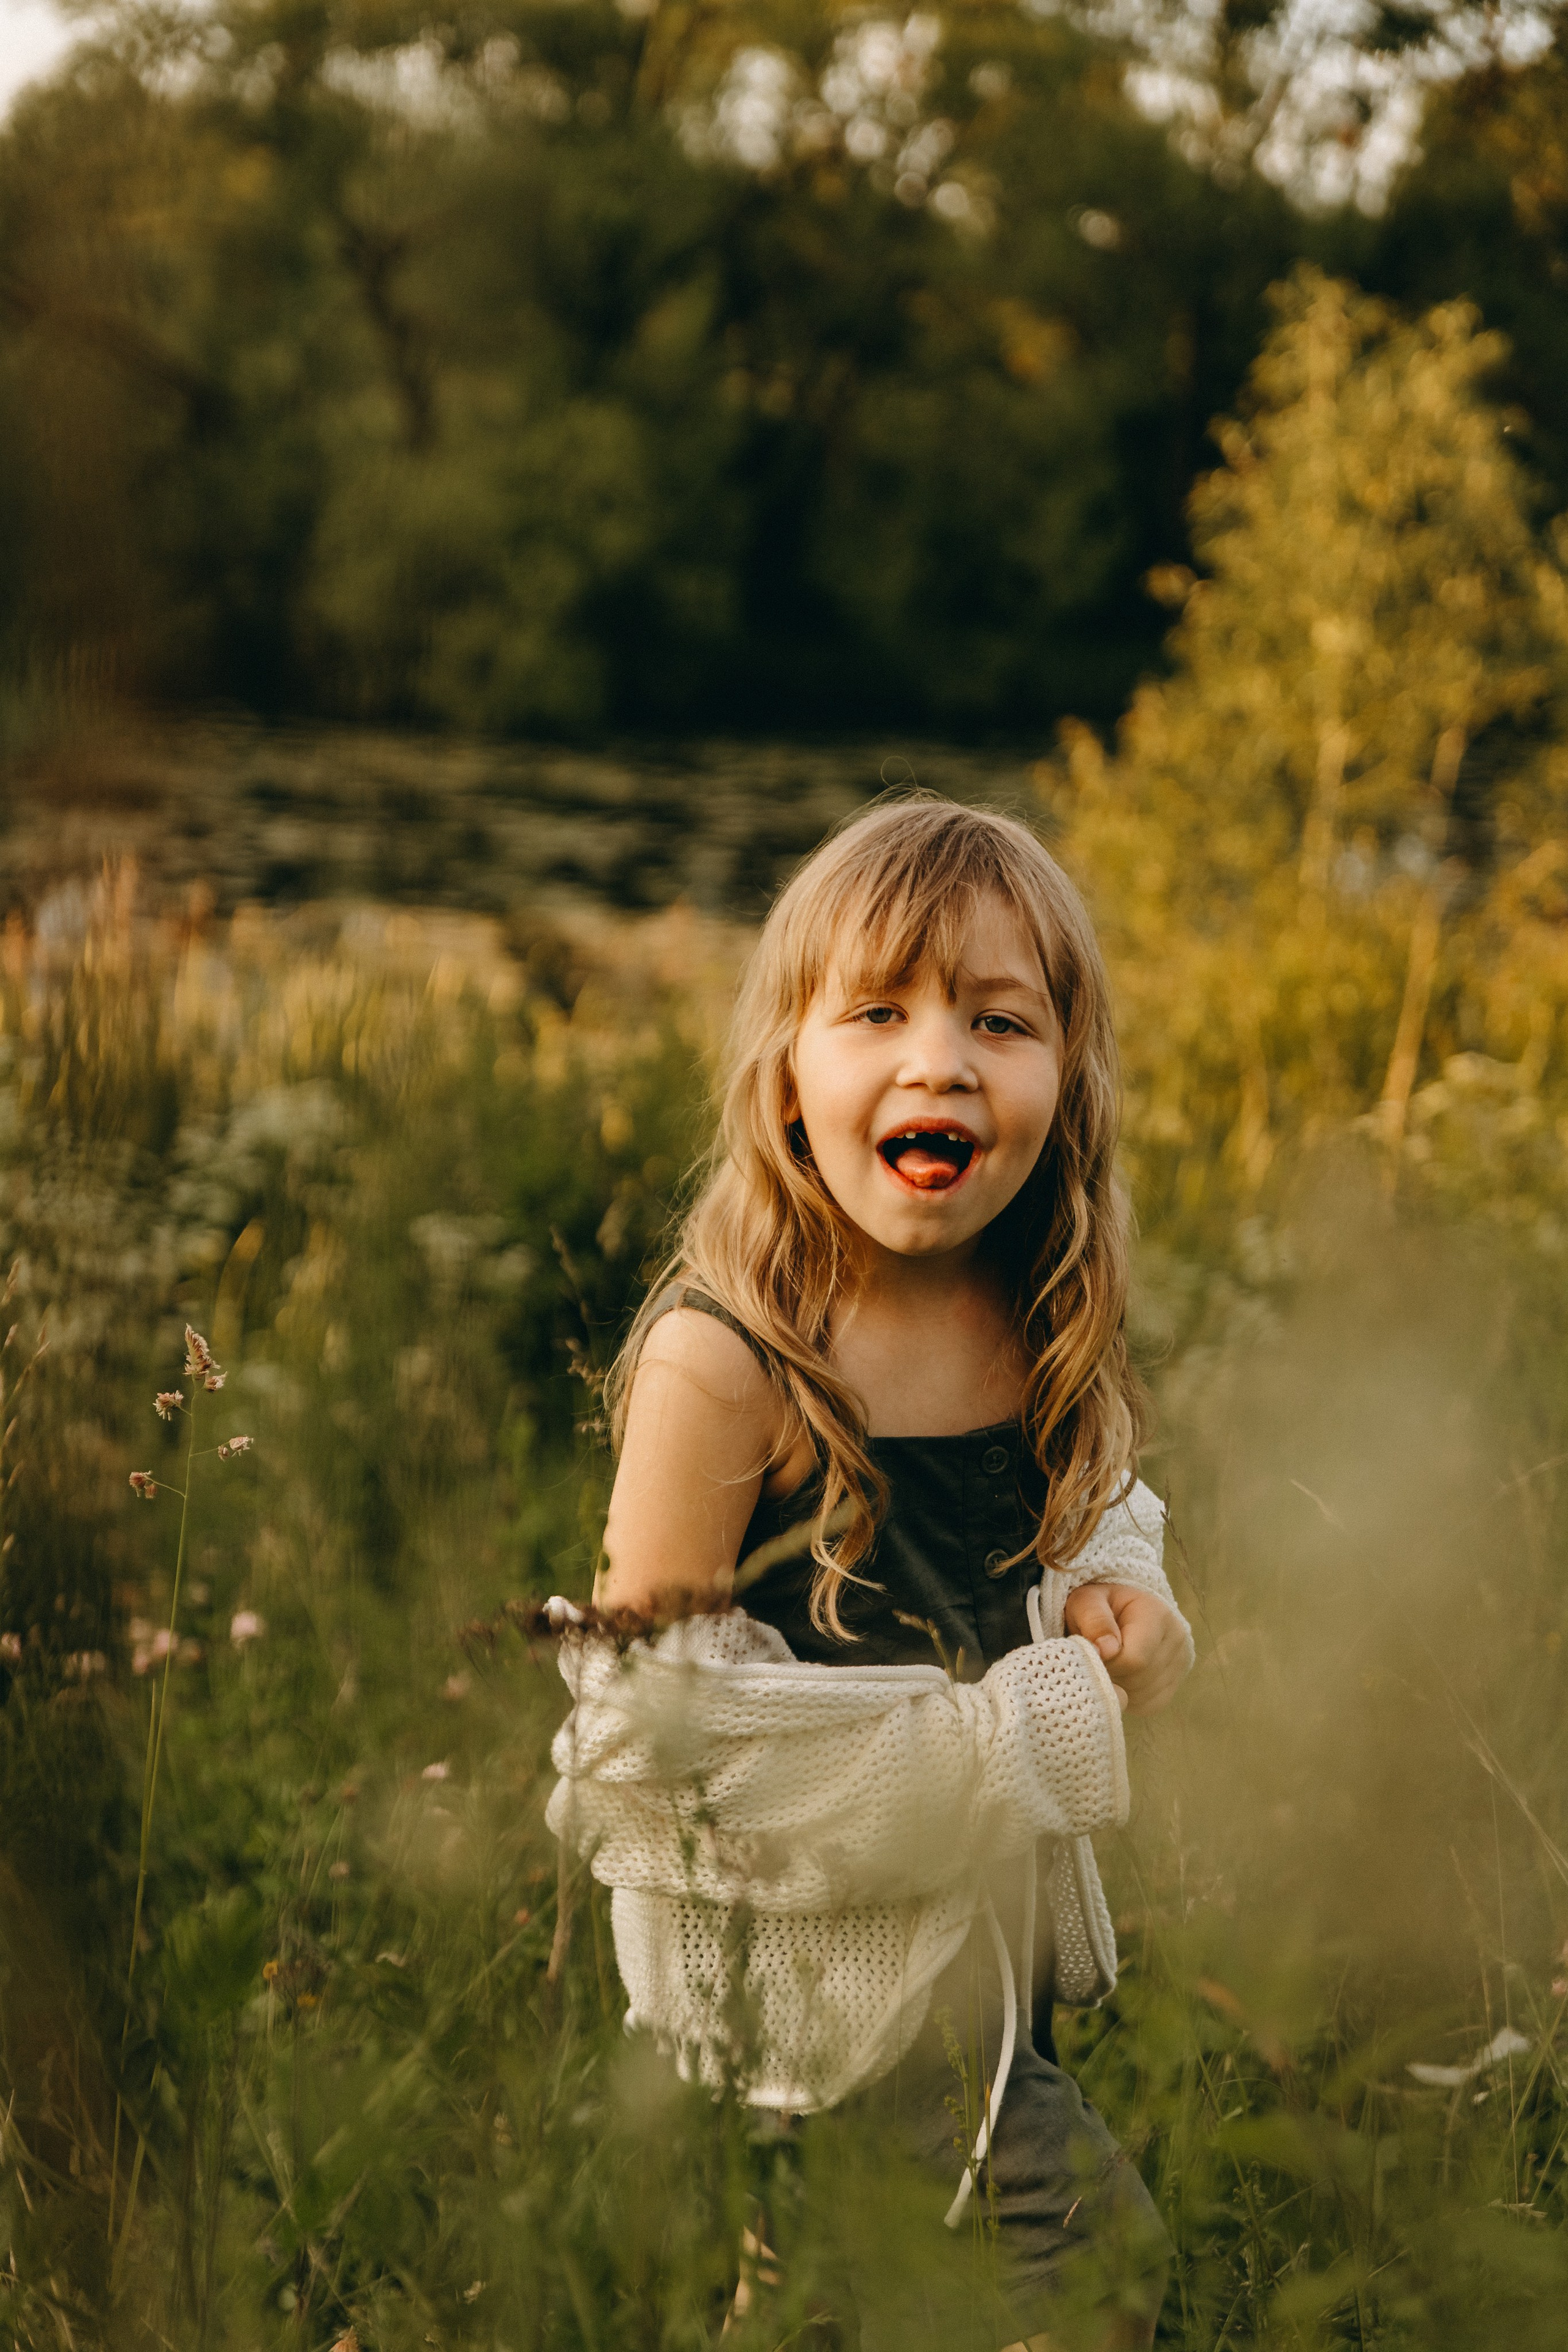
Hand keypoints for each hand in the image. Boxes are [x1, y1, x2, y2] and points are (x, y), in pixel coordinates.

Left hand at [1063, 1581, 1188, 1717]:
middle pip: (1138, 1679)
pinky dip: (1128, 1698)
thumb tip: (1106, 1650)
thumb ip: (1093, 1620)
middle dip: (1110, 1675)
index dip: (1106, 1663)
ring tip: (1108, 1664)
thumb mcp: (1087, 1602)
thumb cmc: (1098, 1606)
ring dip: (1118, 1687)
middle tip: (1097, 1658)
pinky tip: (1119, 1677)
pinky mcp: (1174, 1684)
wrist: (1119, 1613)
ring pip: (1143, 1695)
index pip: (1134, 1659)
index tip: (1091, 1652)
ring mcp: (1180, 1663)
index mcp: (1157, 1614)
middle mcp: (1176, 1638)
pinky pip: (1147, 1705)